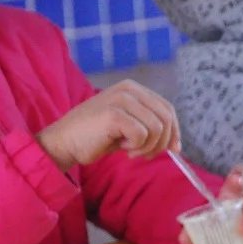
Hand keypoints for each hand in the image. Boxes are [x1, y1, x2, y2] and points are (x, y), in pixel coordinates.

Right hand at [35, 79, 179, 172]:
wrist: (66, 142)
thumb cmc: (98, 136)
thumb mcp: (130, 127)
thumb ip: (152, 127)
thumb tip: (176, 145)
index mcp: (134, 89)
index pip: (168, 109)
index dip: (175, 132)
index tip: (173, 149)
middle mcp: (129, 89)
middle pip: (166, 119)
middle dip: (162, 143)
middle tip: (145, 154)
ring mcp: (121, 99)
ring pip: (157, 129)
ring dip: (147, 147)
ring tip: (130, 149)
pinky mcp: (114, 114)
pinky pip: (142, 135)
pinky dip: (136, 148)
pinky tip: (120, 148)